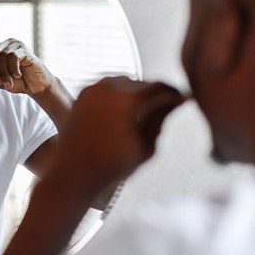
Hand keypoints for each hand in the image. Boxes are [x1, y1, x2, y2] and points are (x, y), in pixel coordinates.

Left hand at [0, 38, 52, 95]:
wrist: (35, 86)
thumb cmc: (18, 82)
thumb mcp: (0, 78)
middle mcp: (7, 45)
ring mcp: (16, 45)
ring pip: (3, 56)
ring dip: (4, 72)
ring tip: (9, 82)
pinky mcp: (24, 49)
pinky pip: (13, 56)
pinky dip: (13, 68)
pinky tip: (18, 75)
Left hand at [52, 76, 184, 200]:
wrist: (72, 172)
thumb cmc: (111, 165)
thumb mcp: (146, 146)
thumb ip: (161, 119)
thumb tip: (175, 102)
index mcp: (127, 100)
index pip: (159, 87)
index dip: (173, 93)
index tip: (181, 100)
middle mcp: (108, 89)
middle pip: (141, 83)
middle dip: (154, 93)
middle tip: (165, 106)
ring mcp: (92, 90)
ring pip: (123, 82)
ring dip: (135, 92)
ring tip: (144, 110)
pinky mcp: (82, 95)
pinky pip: (106, 88)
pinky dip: (117, 95)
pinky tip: (123, 111)